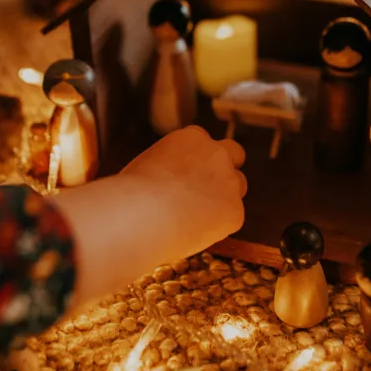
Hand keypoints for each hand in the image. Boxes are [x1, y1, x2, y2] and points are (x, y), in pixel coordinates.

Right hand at [121, 126, 246, 252]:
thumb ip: (165, 169)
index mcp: (191, 137)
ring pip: (238, 186)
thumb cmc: (131, 194)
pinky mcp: (235, 211)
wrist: (142, 214)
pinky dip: (218, 226)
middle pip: (235, 153)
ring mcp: (229, 181)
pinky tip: (193, 233)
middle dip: (226, 167)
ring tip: (195, 217)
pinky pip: (231, 219)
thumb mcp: (145, 166)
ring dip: (225, 197)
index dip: (198, 159)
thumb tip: (162, 186)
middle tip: (211, 188)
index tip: (188, 174)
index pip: (203, 142)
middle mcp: (216, 153)